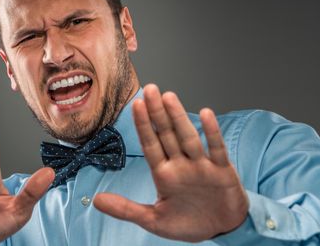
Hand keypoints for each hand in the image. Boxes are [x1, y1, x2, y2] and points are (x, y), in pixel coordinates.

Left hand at [94, 84, 248, 241]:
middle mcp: (181, 164)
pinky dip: (212, 132)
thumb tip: (96, 200)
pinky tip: (206, 114)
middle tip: (150, 89)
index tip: (135, 104)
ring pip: (188, 137)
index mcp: (164, 174)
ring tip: (169, 97)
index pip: (150, 145)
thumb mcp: (154, 220)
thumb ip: (126, 209)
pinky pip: (217, 149)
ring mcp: (201, 165)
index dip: (143, 125)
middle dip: (157, 113)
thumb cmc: (187, 223)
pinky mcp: (222, 171)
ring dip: (179, 117)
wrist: (222, 231)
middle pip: (167, 134)